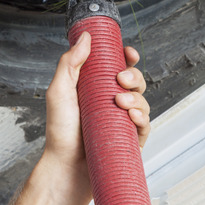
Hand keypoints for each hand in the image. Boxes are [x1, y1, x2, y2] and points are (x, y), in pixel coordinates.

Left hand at [12, 32, 150, 204]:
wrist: (66, 167)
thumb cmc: (60, 132)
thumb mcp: (59, 91)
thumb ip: (70, 63)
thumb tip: (85, 37)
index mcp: (95, 88)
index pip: (117, 66)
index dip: (127, 57)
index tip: (128, 53)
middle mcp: (110, 102)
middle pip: (134, 80)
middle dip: (133, 75)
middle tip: (120, 79)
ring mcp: (121, 120)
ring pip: (142, 100)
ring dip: (137, 96)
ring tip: (121, 102)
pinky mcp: (129, 139)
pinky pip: (145, 124)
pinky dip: (142, 117)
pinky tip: (132, 116)